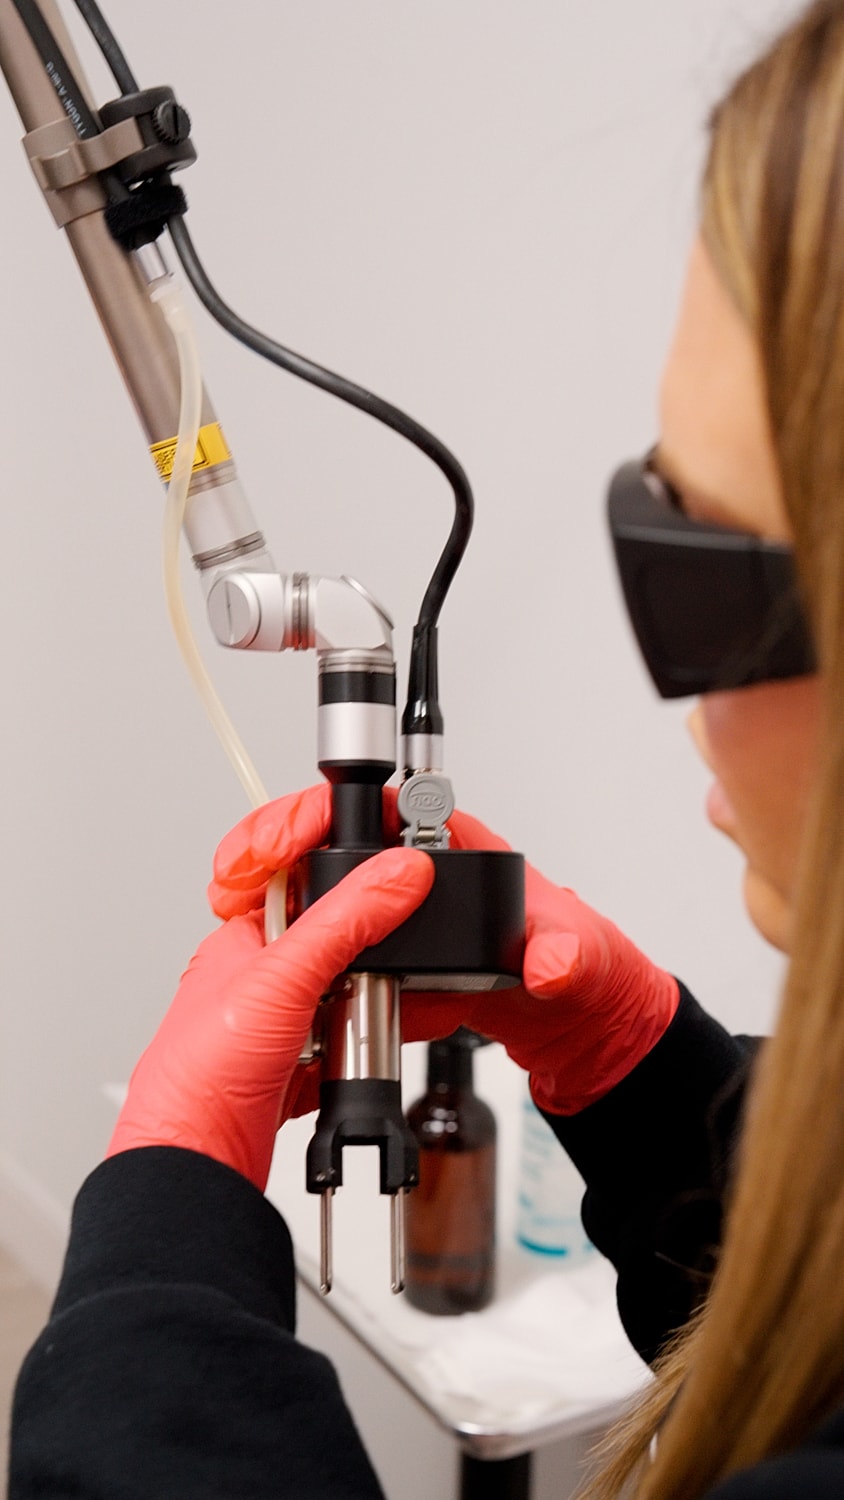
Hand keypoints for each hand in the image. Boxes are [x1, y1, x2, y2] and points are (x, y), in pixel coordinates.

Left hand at [107, 844, 433, 1189]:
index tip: (398, 877)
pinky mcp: (306, 1067)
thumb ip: (345, 922)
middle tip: (400, 956)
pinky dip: (379, 1048)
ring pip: (355, 995)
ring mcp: (287, 1025)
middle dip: (379, 950)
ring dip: (382, 1003)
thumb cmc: (196, 1074)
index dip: (349, 877)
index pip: (307, 884)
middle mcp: (265, 978)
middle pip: (343, 942)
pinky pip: (357, 1044)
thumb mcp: (281, 979)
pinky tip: (389, 1046)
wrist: (196, 1167)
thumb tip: (398, 874)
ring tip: (398, 1007)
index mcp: (246, 937)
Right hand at [210, 785, 678, 1115]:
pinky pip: (321, 941)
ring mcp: (393, 916)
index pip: (382, 807)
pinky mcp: (382, 958)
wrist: (574, 1025)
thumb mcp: (581, 958)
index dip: (327, 810)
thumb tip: (552, 958)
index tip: (288, 834)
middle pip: (330, 839)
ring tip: (232, 906)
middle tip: (240, 874)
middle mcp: (416, 875)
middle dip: (274, 846)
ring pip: (314, 886)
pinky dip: (282, 947)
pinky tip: (257, 961)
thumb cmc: (581, 969)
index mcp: (459, 851)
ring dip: (268, 891)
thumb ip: (567, 955)